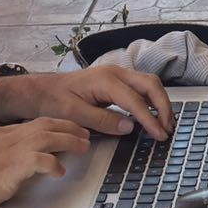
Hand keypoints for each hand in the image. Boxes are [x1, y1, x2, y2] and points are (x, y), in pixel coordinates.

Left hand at [0, 66, 174, 139]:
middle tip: (168, 128)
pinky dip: (152, 100)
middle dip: (163, 106)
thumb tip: (129, 127)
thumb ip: (102, 120)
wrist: (40, 90)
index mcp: (105, 79)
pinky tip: (153, 115)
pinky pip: (141, 87)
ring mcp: (117, 75)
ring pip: (149, 83)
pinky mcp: (116, 81)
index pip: (135, 100)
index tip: (159, 134)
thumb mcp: (74, 114)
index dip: (150, 118)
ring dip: (160, 102)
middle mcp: (115, 72)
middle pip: (151, 84)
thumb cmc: (53, 100)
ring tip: (165, 124)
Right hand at [0, 118, 89, 207]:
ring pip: (47, 137)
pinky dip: (53, 164)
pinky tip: (59, 171)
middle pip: (44, 124)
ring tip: (84, 146)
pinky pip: (39, 161)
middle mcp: (2, 138)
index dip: (52, 125)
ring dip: (68, 140)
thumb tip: (7, 164)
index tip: (66, 128)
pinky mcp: (7, 170)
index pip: (30, 124)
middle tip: (85, 133)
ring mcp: (5, 151)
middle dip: (67, 127)